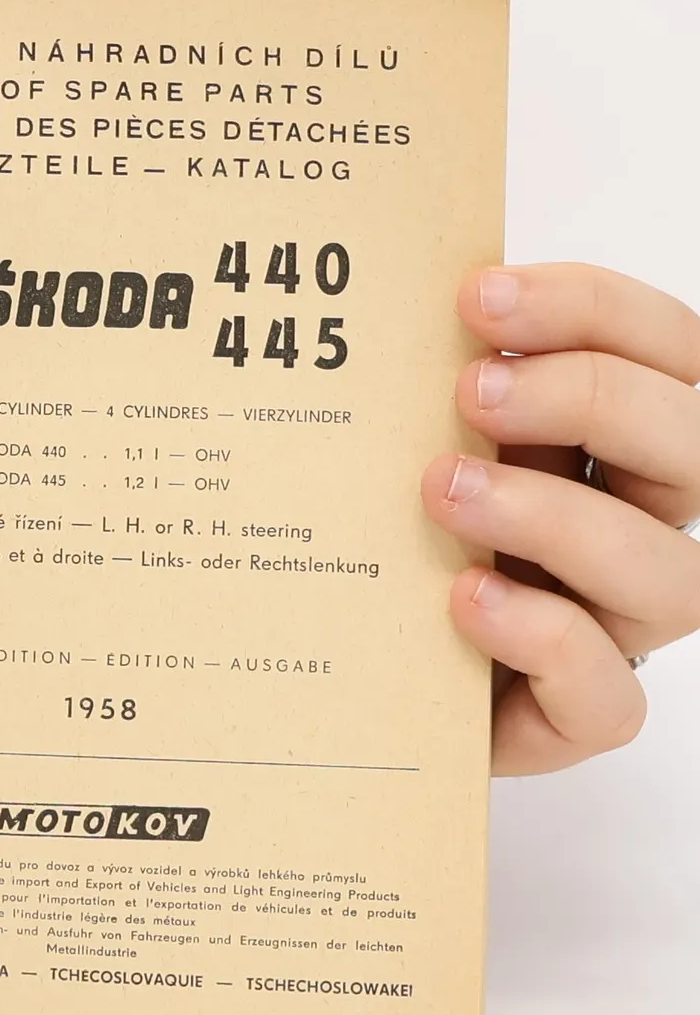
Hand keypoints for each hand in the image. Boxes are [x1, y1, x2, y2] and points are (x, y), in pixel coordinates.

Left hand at [424, 264, 699, 774]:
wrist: (349, 667)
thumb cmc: (391, 538)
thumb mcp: (409, 441)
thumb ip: (428, 387)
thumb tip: (381, 307)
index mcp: (616, 443)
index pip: (670, 353)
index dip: (592, 310)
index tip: (478, 296)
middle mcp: (636, 528)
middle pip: (691, 450)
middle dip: (588, 398)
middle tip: (469, 390)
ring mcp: (614, 627)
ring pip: (669, 576)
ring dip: (557, 517)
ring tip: (444, 489)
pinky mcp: (570, 717)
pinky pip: (606, 695)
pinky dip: (544, 638)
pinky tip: (465, 598)